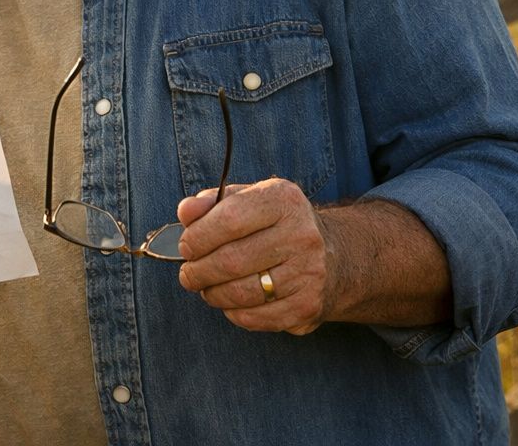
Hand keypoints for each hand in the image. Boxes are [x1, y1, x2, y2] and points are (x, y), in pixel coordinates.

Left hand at [174, 177, 340, 335]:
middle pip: (231, 260)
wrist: (332, 255)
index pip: (229, 219)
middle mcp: (302, 235)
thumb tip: (185, 213)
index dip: (198, 237)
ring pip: (241, 293)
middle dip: (198, 271)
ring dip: (213, 294)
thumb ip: (211, 202)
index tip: (185, 247)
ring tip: (206, 287)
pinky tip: (230, 302)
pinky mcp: (309, 305)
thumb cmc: (274, 225)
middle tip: (189, 274)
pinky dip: (233, 312)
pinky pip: (256, 317)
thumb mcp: (247, 199)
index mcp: (283, 200)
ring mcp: (309, 272)